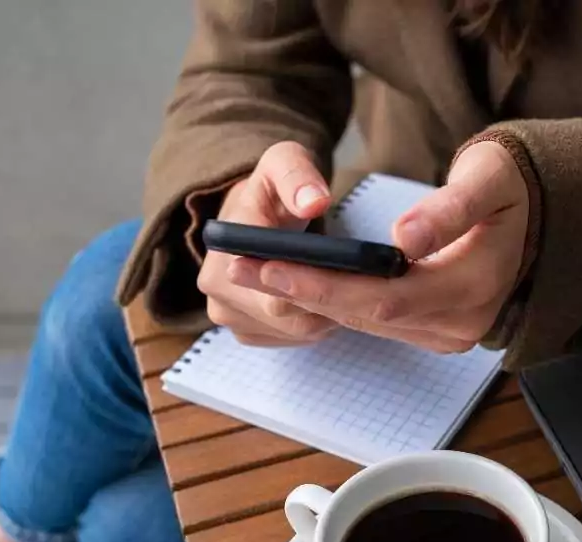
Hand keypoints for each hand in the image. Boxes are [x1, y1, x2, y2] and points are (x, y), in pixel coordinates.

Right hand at [197, 142, 338, 345]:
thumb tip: (314, 202)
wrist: (252, 212)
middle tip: (365, 283)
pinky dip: (317, 324)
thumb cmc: (272, 187)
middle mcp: (216, 286)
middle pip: (289, 316)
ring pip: (294, 330)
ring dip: (327, 315)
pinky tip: (332, 301)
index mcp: (225, 249)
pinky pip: (291, 338)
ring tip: (350, 287)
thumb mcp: (284, 162)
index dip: (320, 286)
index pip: (277, 289)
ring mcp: (227, 314)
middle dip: (330, 302)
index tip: (355, 273)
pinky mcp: (245, 330)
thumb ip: (298, 177)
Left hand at [229, 141, 529, 352]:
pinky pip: (379, 322)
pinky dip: (337, 304)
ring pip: (370, 322)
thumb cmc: (506, 187)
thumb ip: (448, 209)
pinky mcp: (438, 333)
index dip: (326, 284)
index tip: (272, 264)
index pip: (388, 295)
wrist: (535, 215)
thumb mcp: (485, 179)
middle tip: (243, 267)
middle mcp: (464, 323)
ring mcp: (451, 334)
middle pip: (371, 315)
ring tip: (254, 273)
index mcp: (477, 284)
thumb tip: (404, 240)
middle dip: (304, 292)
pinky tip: (295, 284)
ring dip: (312, 300)